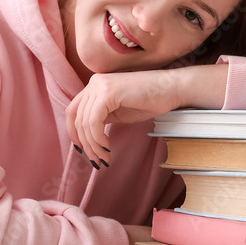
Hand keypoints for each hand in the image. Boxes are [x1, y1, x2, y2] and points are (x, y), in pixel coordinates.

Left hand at [66, 70, 181, 167]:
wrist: (172, 89)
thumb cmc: (149, 101)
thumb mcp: (118, 112)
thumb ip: (101, 119)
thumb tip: (86, 139)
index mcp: (94, 86)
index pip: (73, 111)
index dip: (74, 133)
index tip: (82, 150)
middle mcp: (93, 83)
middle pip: (76, 118)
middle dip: (85, 144)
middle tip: (96, 161)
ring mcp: (99, 85)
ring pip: (84, 122)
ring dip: (93, 145)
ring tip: (104, 158)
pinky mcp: (108, 92)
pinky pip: (93, 121)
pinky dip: (98, 139)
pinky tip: (107, 148)